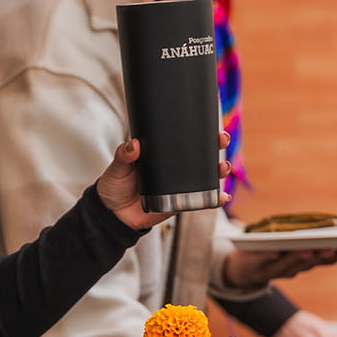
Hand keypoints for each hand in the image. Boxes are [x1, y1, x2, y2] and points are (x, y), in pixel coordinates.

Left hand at [95, 133, 232, 231]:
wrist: (113, 214)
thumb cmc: (115, 185)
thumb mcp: (118, 166)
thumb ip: (124, 155)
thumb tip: (134, 144)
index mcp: (161, 153)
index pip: (183, 138)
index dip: (199, 130)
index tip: (210, 122)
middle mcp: (174, 168)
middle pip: (200, 154)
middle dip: (216, 145)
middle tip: (221, 139)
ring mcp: (180, 185)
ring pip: (206, 176)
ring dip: (219, 170)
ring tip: (223, 167)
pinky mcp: (181, 202)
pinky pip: (202, 200)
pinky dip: (215, 199)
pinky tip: (222, 196)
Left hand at [222, 245, 336, 287]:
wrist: (240, 269)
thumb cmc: (270, 251)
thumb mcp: (290, 244)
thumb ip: (307, 238)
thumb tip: (328, 224)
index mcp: (304, 263)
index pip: (327, 260)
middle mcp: (292, 270)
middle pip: (311, 263)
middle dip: (323, 255)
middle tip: (335, 246)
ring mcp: (273, 270)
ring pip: (288, 265)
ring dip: (299, 257)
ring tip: (308, 248)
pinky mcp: (254, 267)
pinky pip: (263, 262)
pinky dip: (270, 257)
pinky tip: (276, 250)